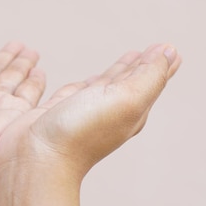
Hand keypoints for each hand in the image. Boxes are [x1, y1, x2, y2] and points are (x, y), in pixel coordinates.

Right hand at [0, 44, 181, 178]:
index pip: (152, 81)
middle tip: (156, 50)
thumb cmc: (80, 133)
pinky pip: (78, 91)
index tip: (169, 47)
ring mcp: (84, 112)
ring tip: (130, 58)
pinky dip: (87, 82)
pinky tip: (87, 82)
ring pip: (106, 85)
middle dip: (144, 65)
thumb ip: (149, 75)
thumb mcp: (126, 100)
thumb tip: (170, 51)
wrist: (35, 159)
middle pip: (132, 82)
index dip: (160, 63)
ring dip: (119, 70)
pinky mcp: (59, 111)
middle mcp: (110, 112)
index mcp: (132, 111)